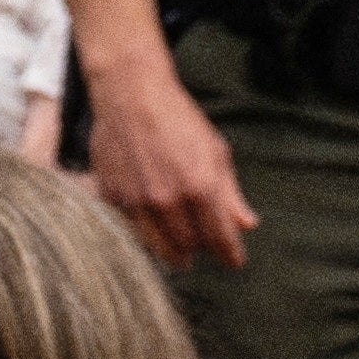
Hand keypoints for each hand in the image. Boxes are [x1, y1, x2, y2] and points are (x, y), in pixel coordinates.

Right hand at [84, 61, 254, 270]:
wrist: (130, 96)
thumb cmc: (177, 119)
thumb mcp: (215, 153)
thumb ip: (230, 194)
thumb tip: (246, 225)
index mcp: (200, 188)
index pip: (220, 238)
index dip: (230, 254)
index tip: (233, 262)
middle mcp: (167, 200)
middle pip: (188, 247)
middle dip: (199, 250)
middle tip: (202, 248)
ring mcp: (136, 200)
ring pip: (157, 246)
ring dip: (172, 250)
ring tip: (179, 250)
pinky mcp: (112, 196)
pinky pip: (132, 228)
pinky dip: (145, 231)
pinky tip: (153, 223)